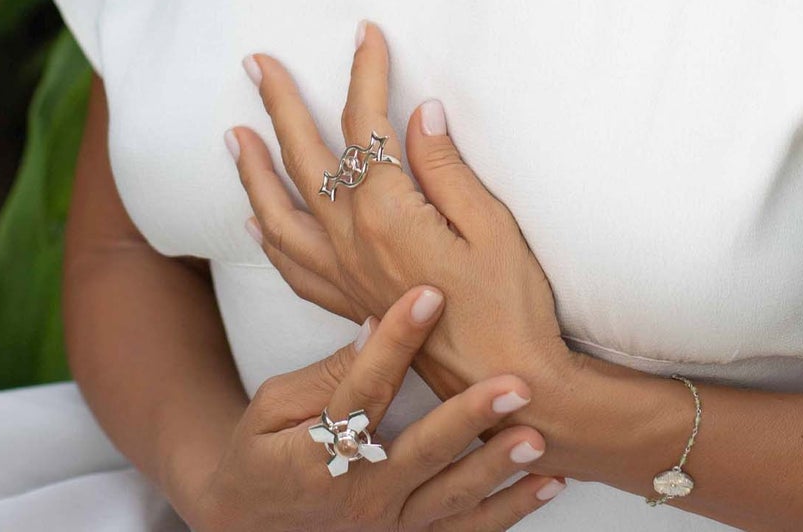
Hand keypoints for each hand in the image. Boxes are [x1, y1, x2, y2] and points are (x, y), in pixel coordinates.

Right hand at [185, 282, 565, 530]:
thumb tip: (373, 326)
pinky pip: (467, 529)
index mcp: (317, 455)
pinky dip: (510, 510)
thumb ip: (325, 373)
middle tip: (513, 383)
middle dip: (470, 417)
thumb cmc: (264, 449)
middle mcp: (360, 495)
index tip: (428, 294)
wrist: (254, 521)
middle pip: (421, 452)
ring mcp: (390, 523)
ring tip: (537, 437)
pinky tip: (548, 483)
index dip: (396, 341)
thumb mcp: (271, 405)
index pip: (362, 391)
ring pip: (452, 497)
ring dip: (499, 468)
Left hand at [227, 19, 575, 410]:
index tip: (366, 33)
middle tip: (257, 63)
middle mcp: (353, 241)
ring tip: (234, 135)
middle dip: (280, 104)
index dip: (364, 73)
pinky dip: (270, 237)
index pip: (366, 125)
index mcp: (388, 212)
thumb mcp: (491, 225)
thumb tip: (418, 111)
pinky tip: (257, 221)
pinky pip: (292, 266)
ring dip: (254, 170)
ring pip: (281, 213)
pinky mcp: (350, 302)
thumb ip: (446, 166)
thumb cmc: (510, 305)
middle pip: (305, 158)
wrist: (504, 388)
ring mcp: (346, 275)